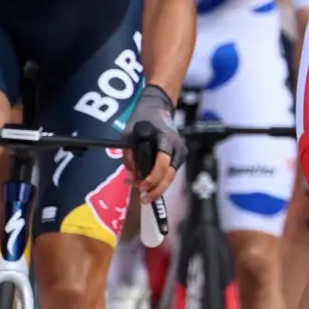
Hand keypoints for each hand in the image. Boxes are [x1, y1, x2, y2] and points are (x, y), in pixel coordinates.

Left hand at [123, 85, 185, 203]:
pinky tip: (146, 182)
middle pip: (170, 175)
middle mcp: (177, 147)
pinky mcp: (179, 156)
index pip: (162, 164)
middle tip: (144, 199)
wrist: (157, 108)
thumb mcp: (128, 134)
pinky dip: (159, 180)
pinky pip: (170, 173)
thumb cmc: (141, 120)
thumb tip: (132, 176)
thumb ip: (129, 156)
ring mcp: (180, 152)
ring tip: (141, 192)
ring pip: (171, 177)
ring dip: (157, 186)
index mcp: (166, 139)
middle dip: (157, 189)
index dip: (152, 178)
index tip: (141, 186)